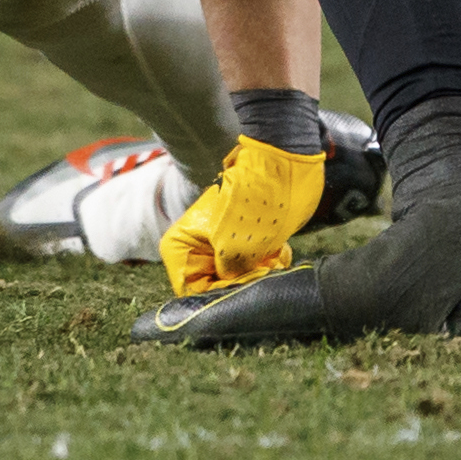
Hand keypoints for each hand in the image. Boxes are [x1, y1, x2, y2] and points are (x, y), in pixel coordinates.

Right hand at [159, 135, 326, 294]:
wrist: (280, 166)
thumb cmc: (251, 203)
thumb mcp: (233, 248)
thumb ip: (227, 279)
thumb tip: (232, 292)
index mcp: (180, 244)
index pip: (190, 288)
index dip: (218, 294)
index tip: (243, 287)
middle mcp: (197, 245)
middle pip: (214, 285)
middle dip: (242, 283)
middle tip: (263, 272)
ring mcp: (221, 241)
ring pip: (237, 277)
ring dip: (259, 273)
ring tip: (274, 259)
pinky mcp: (244, 237)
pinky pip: (253, 265)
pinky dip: (268, 263)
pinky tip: (279, 252)